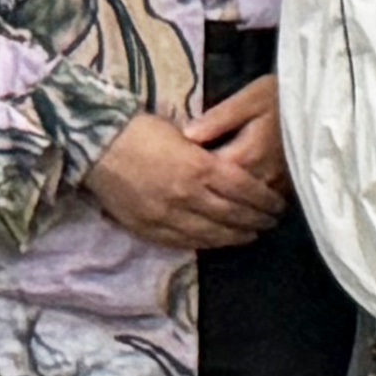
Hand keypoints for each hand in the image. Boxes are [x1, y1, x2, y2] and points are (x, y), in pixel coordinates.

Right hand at [83, 79, 291, 249]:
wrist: (96, 146)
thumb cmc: (144, 131)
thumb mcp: (188, 136)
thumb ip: (211, 158)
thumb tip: (236, 172)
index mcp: (200, 168)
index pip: (245, 191)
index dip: (265, 201)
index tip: (279, 204)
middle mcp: (186, 196)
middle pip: (231, 216)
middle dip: (256, 221)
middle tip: (271, 222)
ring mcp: (164, 216)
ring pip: (209, 234)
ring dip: (234, 237)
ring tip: (251, 235)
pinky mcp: (146, 228)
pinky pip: (181, 242)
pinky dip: (203, 243)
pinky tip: (216, 242)